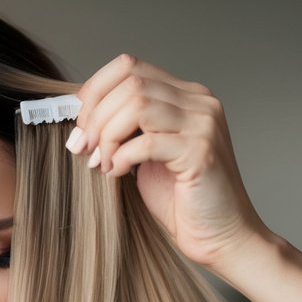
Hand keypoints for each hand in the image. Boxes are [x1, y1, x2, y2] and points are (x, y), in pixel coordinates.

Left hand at [69, 53, 273, 271]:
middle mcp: (200, 102)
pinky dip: (121, 157)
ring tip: (102, 163)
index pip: (130, 65)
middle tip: (84, 149)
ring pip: (137, 104)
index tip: (80, 123)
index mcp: (186, 96)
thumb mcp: (145, 154)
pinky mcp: (200, 152)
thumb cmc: (182, 199)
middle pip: (130, 83)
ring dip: (107, 135)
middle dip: (96, 117)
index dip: (95, 90)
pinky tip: (118, 173)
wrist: (221, 236)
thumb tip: (82, 118)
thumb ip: (125, 129)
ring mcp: (204, 124)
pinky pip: (145, 141)